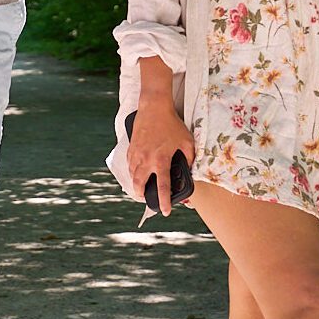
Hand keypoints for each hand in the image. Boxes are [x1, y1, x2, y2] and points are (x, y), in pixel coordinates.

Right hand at [126, 97, 194, 216]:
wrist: (154, 107)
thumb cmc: (172, 124)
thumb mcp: (187, 141)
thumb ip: (189, 158)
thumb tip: (189, 170)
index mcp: (161, 160)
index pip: (163, 187)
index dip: (164, 201)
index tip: (165, 211)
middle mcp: (146, 159)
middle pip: (139, 184)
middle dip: (142, 195)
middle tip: (146, 198)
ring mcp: (136, 153)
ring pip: (132, 175)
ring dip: (136, 183)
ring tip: (140, 187)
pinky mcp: (131, 146)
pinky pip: (129, 163)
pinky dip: (132, 170)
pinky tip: (136, 171)